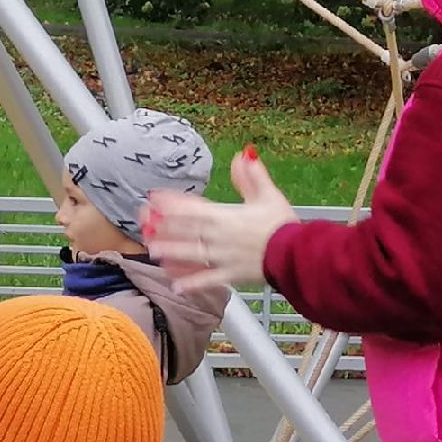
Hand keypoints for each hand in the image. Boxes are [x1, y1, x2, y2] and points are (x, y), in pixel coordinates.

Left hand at [144, 148, 297, 292]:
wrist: (298, 255)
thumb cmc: (284, 226)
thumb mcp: (269, 195)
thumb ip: (253, 176)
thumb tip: (244, 154)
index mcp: (226, 216)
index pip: (192, 207)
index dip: (171, 201)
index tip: (153, 197)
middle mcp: (219, 237)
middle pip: (185, 230)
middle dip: (163, 225)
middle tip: (142, 223)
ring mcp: (223, 258)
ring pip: (191, 254)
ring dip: (170, 252)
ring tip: (152, 251)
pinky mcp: (231, 276)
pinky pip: (207, 280)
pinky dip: (192, 283)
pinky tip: (176, 287)